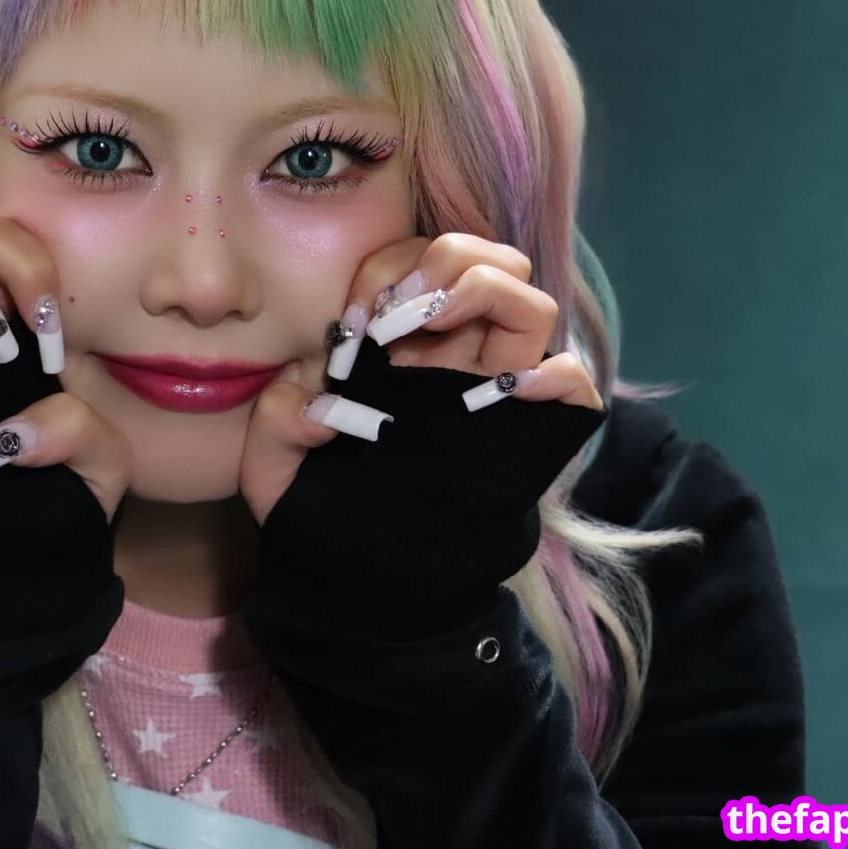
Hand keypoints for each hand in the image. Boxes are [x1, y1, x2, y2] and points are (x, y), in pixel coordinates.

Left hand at [239, 232, 601, 525]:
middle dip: (449, 260)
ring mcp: (497, 394)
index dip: (388, 268)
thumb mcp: (274, 466)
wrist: (360, 589)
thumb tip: (313, 387)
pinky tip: (508, 387)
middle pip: (489, 263)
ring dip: (489, 291)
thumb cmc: (320, 515)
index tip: (353, 314)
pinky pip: (572, 383)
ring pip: (532, 304)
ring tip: (437, 323)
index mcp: (401, 348)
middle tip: (402, 307)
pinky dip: (554, 372)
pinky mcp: (533, 435)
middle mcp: (456, 358)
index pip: (416, 263)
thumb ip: (278, 416)